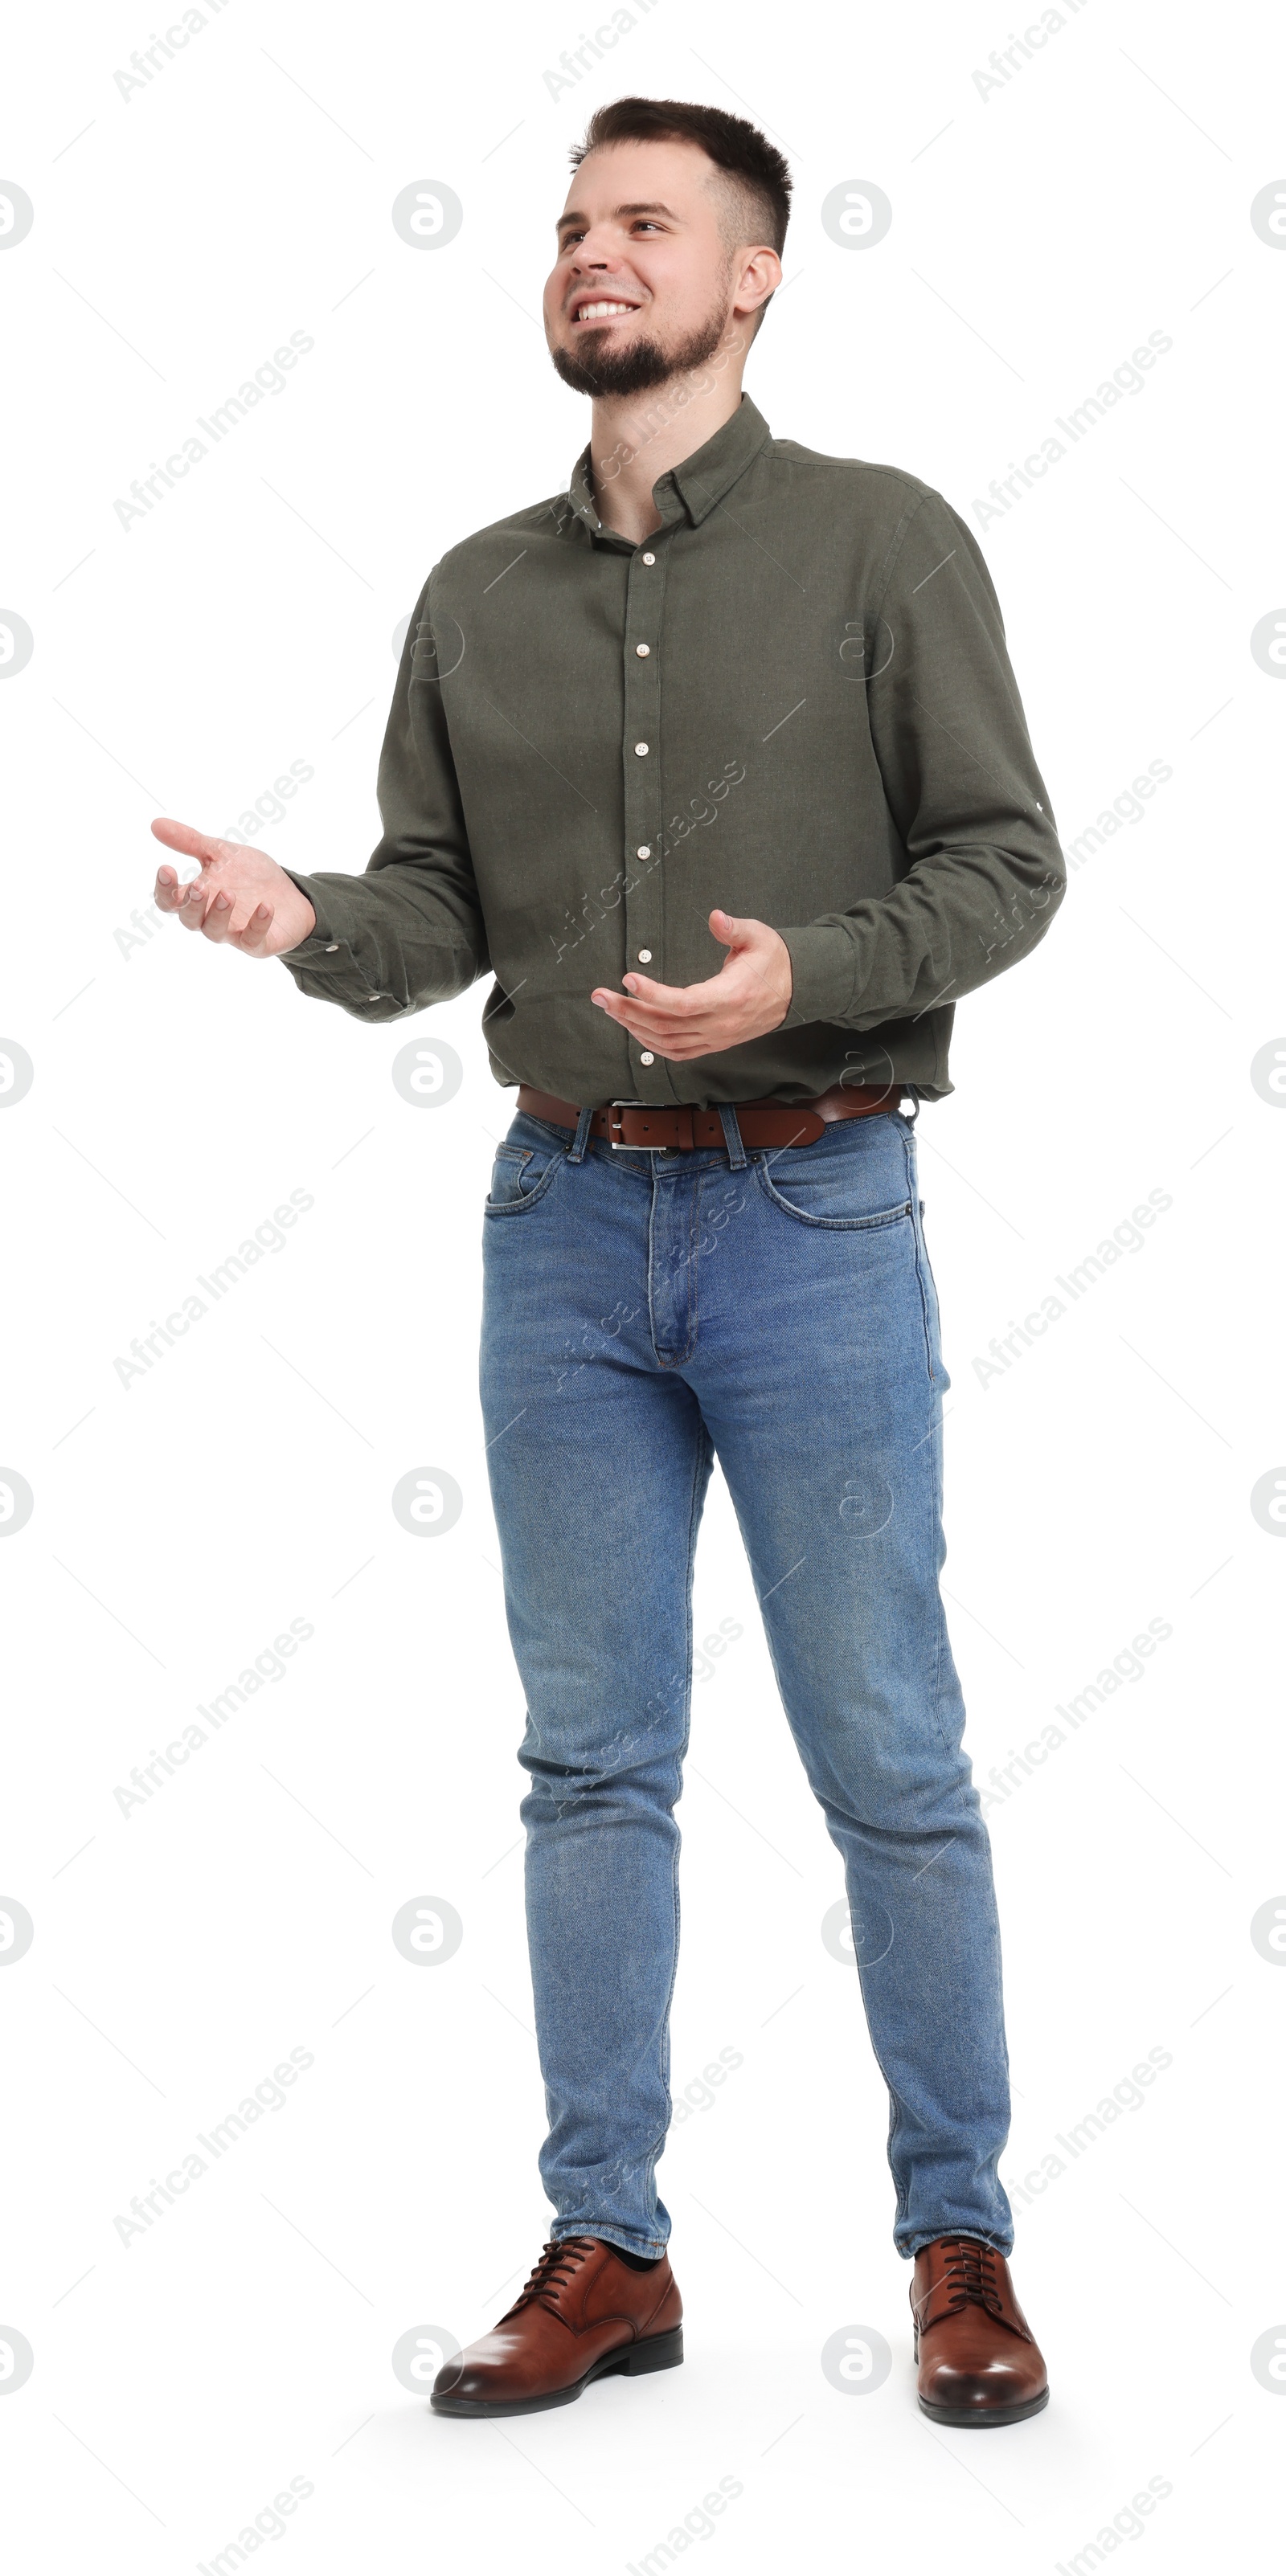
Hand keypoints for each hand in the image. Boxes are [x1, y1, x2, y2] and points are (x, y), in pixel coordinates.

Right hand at [150, 818, 316, 956]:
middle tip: (199, 885)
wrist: (290, 895)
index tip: (166, 868)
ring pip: (214, 932)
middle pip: (189, 920)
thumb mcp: (220, 852)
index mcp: (198, 898)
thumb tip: (155, 824)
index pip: (170, 901)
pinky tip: (265, 906)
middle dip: (192, 904)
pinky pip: (253, 940)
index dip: (165, 889)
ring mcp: (233, 932)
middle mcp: (210, 918)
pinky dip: (258, 924)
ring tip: (228, 894)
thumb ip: (190, 842)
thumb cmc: (249, 876)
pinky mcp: (257, 943)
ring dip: (219, 914)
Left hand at [590, 909, 791, 1060]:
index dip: (653, 995)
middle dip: (628, 1012)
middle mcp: (721, 1024)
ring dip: (634, 1028)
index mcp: (730, 997)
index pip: (684, 1004)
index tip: (628, 978)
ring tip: (610, 1008)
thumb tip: (715, 916)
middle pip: (666, 1026)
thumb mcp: (759, 936)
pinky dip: (652, 1044)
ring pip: (667, 1043)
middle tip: (600, 996)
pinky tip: (634, 1029)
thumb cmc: (774, 960)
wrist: (797, 991)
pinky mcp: (715, 1044)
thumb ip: (735, 928)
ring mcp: (717, 1039)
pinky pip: (678, 1053)